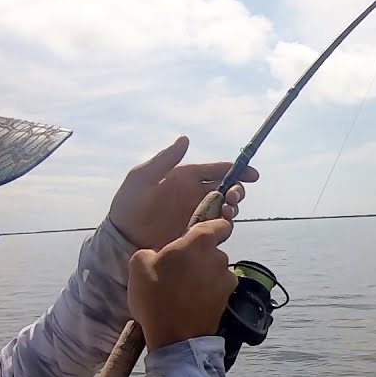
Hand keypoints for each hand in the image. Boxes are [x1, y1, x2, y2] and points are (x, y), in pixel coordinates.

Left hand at [108, 136, 259, 251]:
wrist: (122, 237)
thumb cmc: (129, 204)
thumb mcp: (142, 178)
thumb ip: (165, 160)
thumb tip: (185, 139)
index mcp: (185, 178)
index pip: (217, 171)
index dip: (238, 170)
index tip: (253, 175)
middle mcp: (195, 195)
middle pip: (227, 189)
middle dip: (237, 191)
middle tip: (233, 198)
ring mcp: (196, 214)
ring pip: (226, 209)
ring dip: (232, 209)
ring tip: (227, 212)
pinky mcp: (196, 233)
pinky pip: (217, 228)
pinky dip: (223, 226)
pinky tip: (219, 226)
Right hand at [128, 218, 238, 350]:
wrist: (175, 338)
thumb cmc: (156, 297)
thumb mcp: (139, 265)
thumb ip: (153, 250)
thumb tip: (161, 254)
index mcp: (201, 243)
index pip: (220, 225)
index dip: (212, 227)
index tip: (198, 235)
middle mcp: (220, 258)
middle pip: (212, 250)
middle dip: (198, 257)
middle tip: (177, 270)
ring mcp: (227, 280)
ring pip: (214, 270)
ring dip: (203, 275)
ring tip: (182, 290)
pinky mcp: (228, 299)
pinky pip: (216, 288)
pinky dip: (207, 292)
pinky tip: (190, 302)